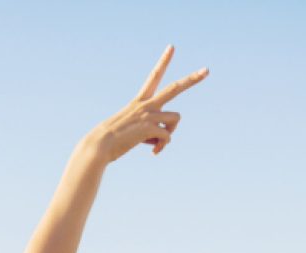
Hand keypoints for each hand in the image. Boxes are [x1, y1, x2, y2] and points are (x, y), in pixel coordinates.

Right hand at [84, 45, 208, 163]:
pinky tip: (153, 152)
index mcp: (139, 102)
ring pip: (175, 119)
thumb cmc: (109, 141)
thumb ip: (147, 131)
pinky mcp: (149, 128)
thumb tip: (161, 141)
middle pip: (175, 88)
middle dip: (192, 79)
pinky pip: (167, 137)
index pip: (154, 77)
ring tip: (157, 144)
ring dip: (170, 132)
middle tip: (207, 70)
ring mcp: (148, 115)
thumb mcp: (128, 131)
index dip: (163, 61)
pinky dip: (162, 146)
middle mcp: (146, 105)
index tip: (172, 47)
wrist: (98, 146)